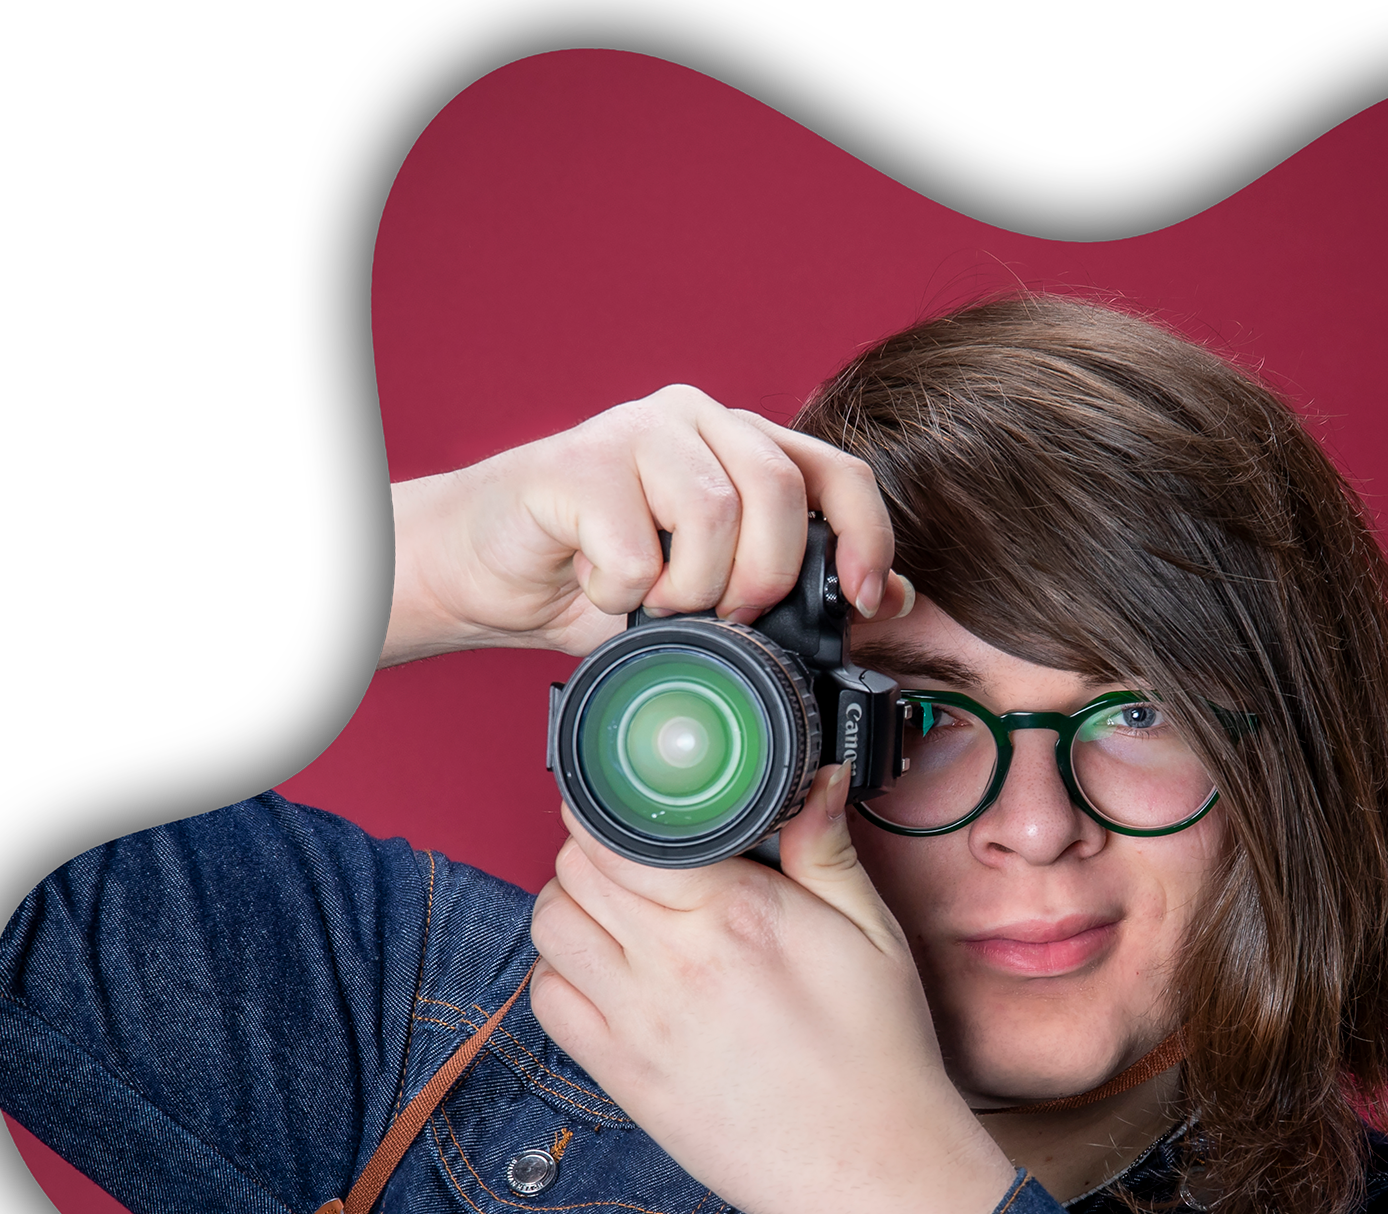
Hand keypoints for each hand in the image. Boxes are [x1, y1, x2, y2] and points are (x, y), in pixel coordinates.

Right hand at [385, 387, 908, 667]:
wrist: (493, 573)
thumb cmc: (605, 577)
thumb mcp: (716, 594)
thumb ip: (799, 588)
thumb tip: (893, 598)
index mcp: (742, 446)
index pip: (837, 472)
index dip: (867, 537)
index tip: (863, 600)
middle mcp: (697, 422)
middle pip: (781, 490)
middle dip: (766, 576)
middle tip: (727, 617)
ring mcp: (635, 432)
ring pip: (712, 512)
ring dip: (692, 588)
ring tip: (658, 604)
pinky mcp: (575, 463)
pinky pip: (636, 544)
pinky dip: (622, 591)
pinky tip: (600, 587)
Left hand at [528, 764, 1015, 1213]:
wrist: (868, 1170)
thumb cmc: (877, 1056)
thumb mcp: (873, 934)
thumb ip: (826, 847)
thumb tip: (811, 778)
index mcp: (735, 917)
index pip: (623, 832)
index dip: (616, 803)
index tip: (633, 798)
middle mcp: (672, 966)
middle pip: (575, 869)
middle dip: (595, 845)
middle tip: (636, 852)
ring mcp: (636, 1024)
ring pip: (550, 926)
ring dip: (572, 901)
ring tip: (619, 908)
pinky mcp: (620, 1075)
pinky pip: (548, 999)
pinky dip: (562, 970)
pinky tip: (607, 970)